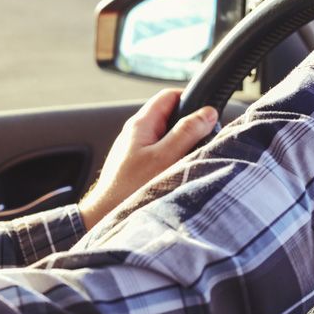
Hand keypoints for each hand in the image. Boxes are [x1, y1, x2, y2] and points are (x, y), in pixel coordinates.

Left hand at [78, 89, 217, 229]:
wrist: (105, 216)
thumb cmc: (130, 188)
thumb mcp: (165, 156)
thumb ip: (187, 132)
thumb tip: (207, 113)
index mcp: (140, 123)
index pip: (169, 96)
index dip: (191, 99)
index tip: (208, 112)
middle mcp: (135, 133)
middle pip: (169, 116)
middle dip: (189, 124)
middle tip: (205, 138)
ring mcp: (134, 149)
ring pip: (165, 135)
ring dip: (182, 142)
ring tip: (193, 156)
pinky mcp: (135, 165)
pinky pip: (159, 152)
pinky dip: (173, 156)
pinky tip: (178, 170)